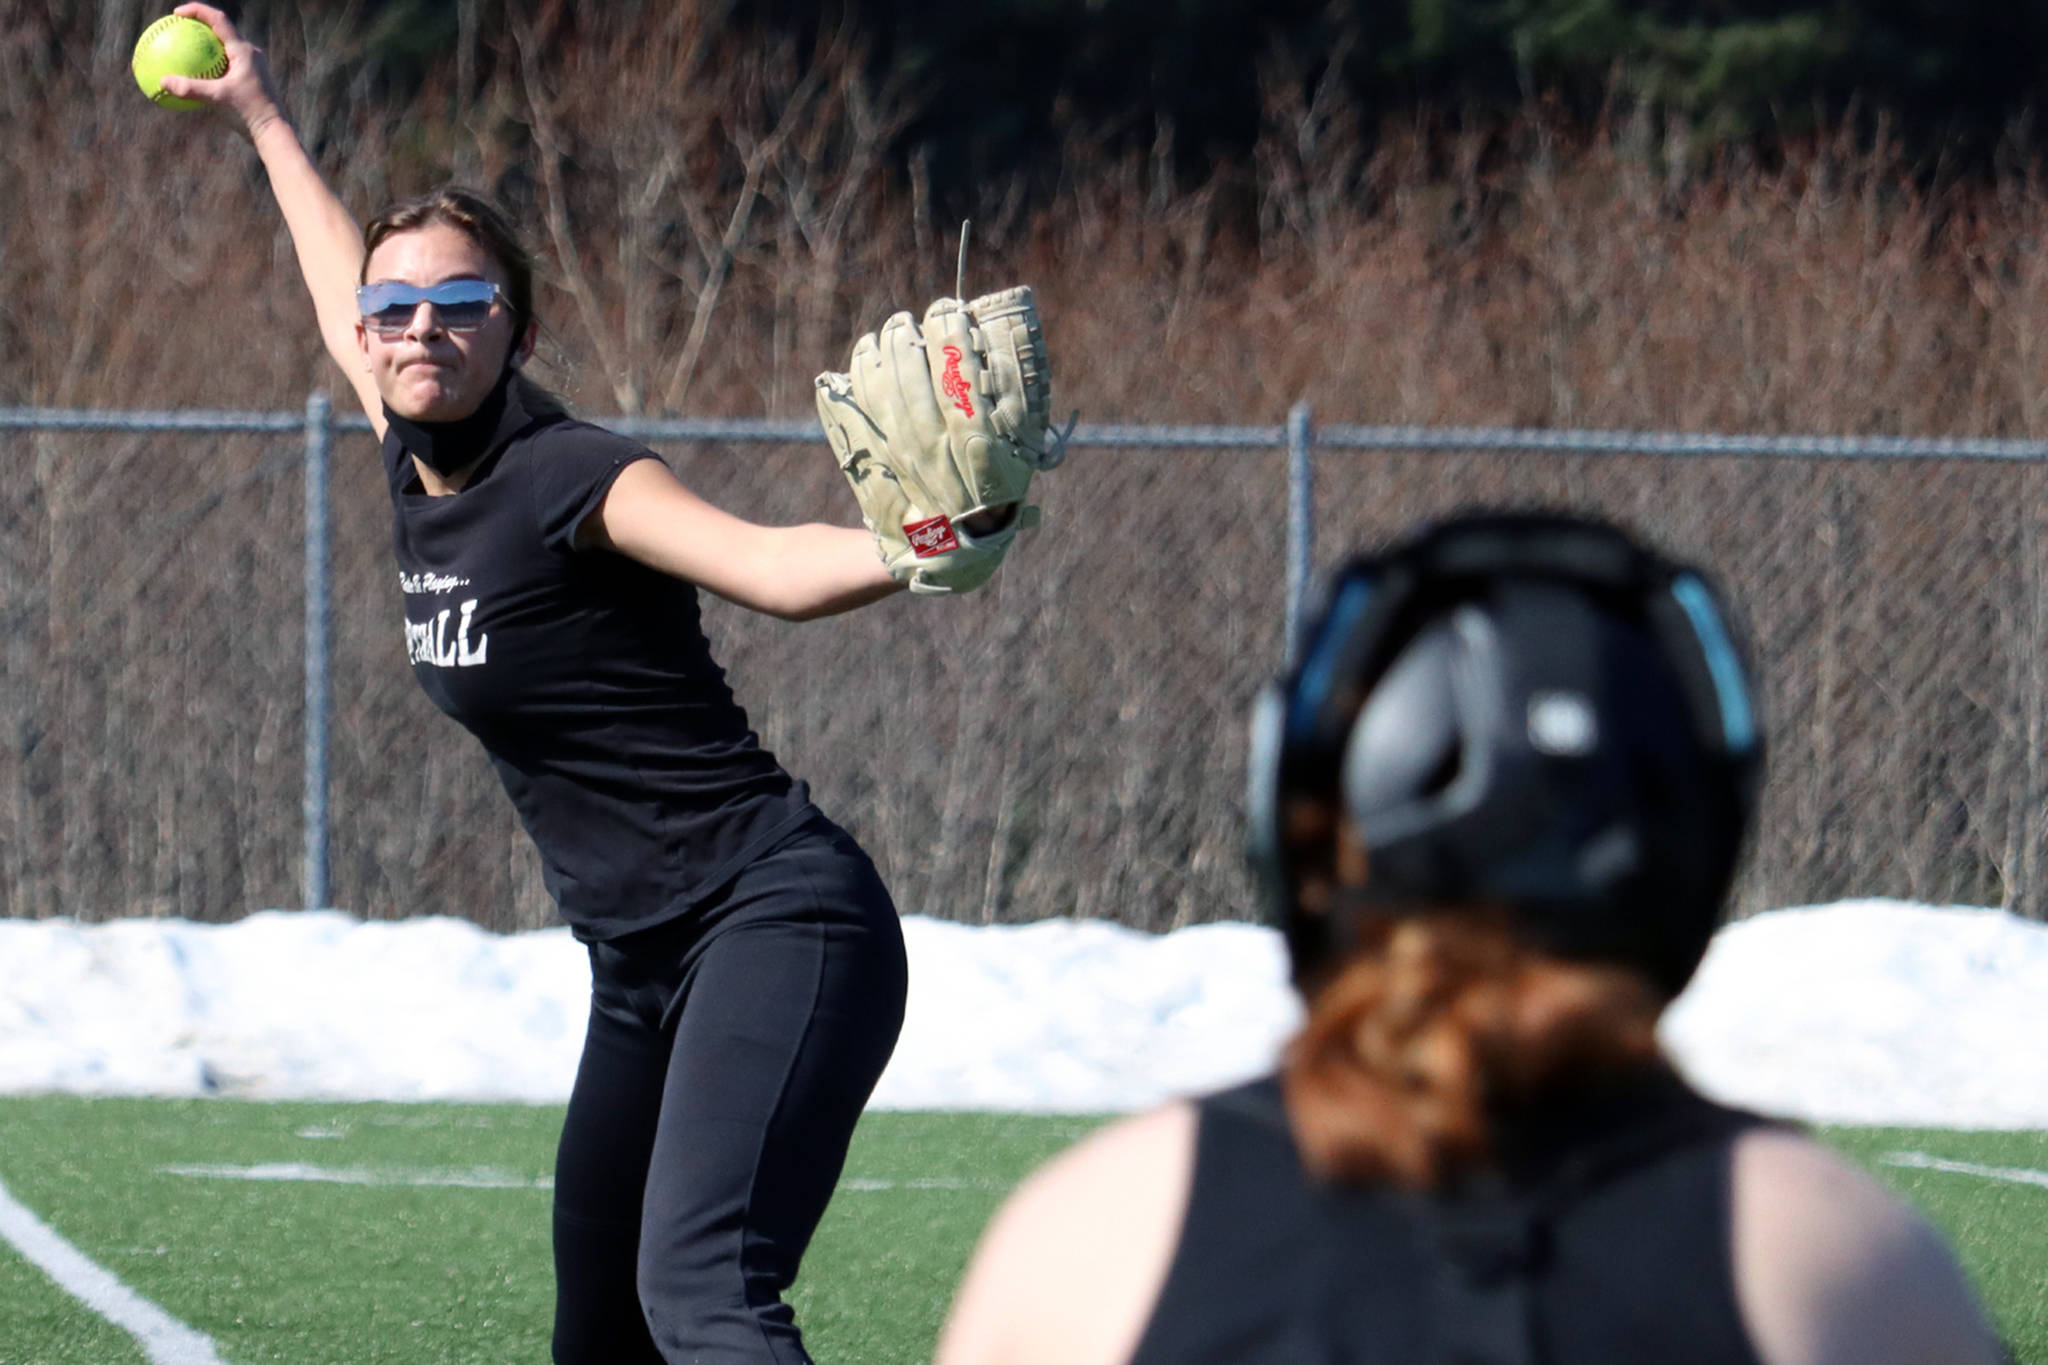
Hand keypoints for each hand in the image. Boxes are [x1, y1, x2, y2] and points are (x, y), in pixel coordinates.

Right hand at [156, 3, 287, 138]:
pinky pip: (225, 64)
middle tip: (177, 26)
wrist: (274, 132)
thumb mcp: (218, 99)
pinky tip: (192, 74)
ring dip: (204, 44)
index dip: (197, 10)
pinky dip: (208, 64)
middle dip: (198, 24)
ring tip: (182, 47)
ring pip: (223, 47)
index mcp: (244, 50)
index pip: (218, 20)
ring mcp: (251, 66)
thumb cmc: (249, 113)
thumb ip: (190, 88)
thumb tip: (162, 81)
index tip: (177, 13)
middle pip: (220, 29)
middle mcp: (249, 54)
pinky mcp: (249, 79)